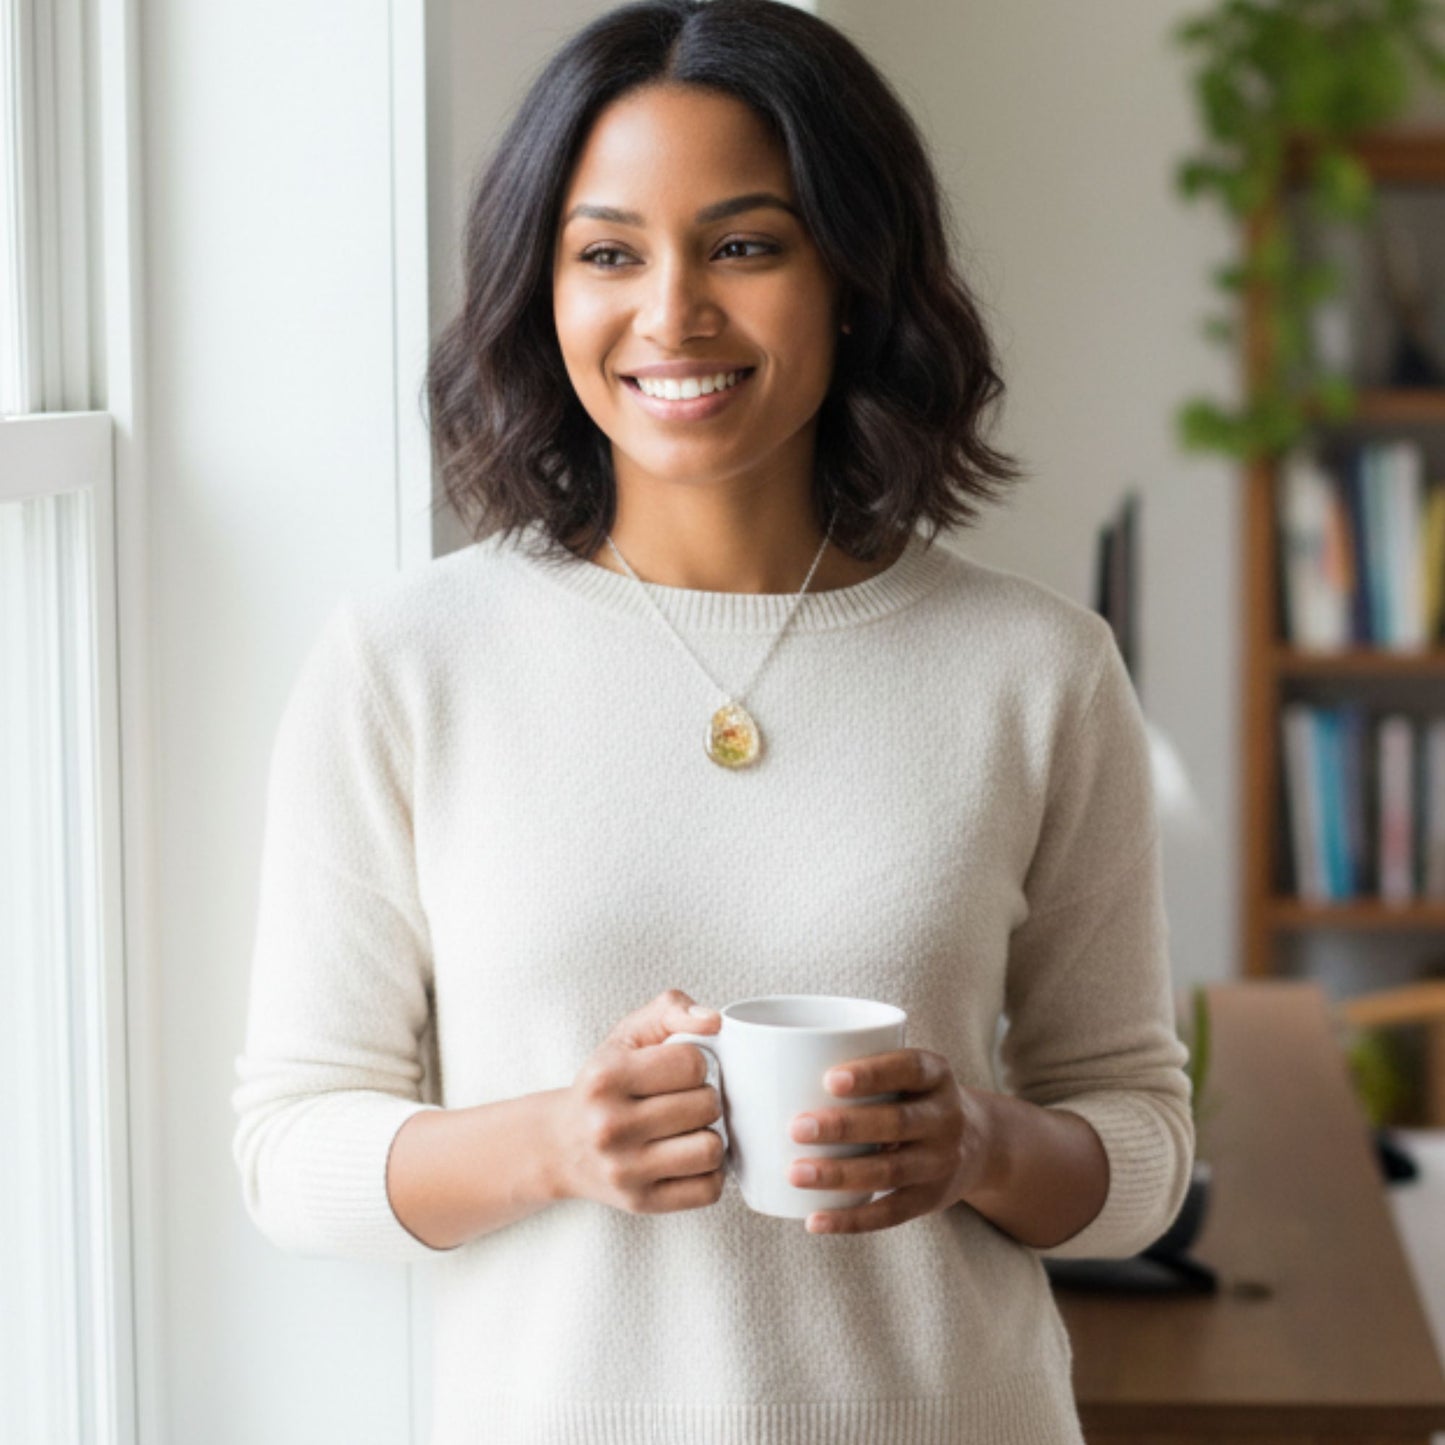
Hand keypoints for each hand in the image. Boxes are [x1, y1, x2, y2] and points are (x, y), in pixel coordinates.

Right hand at [550, 989, 726, 1215]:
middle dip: (705, 1097)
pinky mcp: (641, 1204)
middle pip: (706, 1105)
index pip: (692, 1063)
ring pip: (711, 1149)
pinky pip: (708, 1190)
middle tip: (686, 1099)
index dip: (696, 1062)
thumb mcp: (627, 1034)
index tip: (679, 1070)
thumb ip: (671, 1010)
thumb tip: (714, 1021)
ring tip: (690, 1128)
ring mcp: (624, 1171)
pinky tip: (688, 1156)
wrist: (562, 1145)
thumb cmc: (604, 1083)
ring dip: (710, 1135)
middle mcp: (610, 1127)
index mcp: (606, 1077)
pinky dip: (709, 1172)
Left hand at [789, 1047, 996, 1234]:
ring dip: (839, 1174)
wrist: (981, 1143)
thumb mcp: (908, 1073)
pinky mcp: (931, 1200)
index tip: (829, 1079)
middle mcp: (946, 1117)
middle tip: (796, 1127)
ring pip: (890, 1171)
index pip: (909, 1068)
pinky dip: (851, 1220)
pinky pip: (890, 1214)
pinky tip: (814, 1220)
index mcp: (937, 1075)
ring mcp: (941, 1162)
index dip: (872, 1073)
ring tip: (795, 1173)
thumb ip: (862, 1069)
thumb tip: (773, 1067)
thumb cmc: (913, 1097)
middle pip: (896, 1123)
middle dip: (844, 1127)